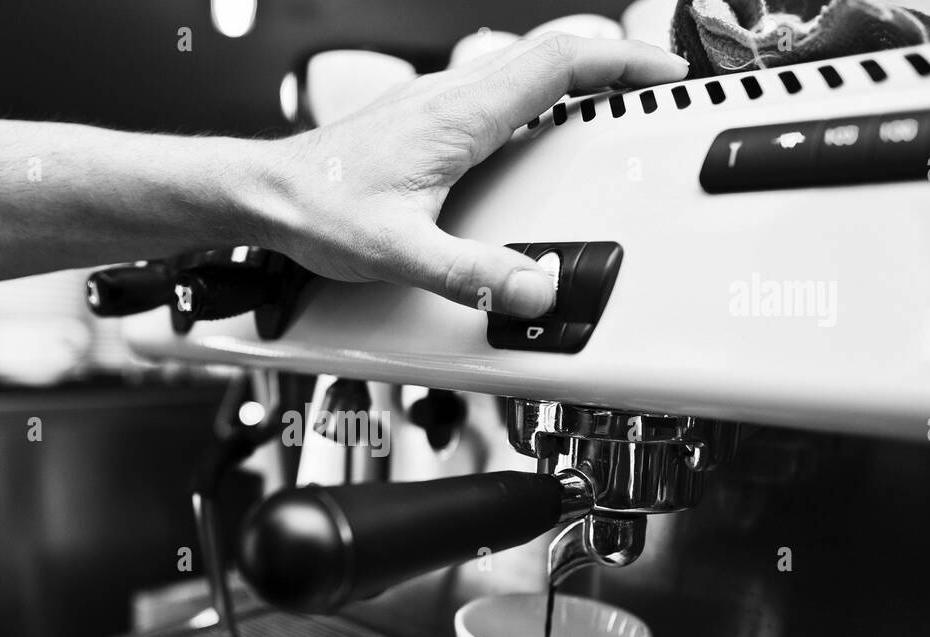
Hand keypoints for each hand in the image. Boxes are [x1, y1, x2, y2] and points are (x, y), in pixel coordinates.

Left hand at [258, 33, 687, 317]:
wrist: (267, 195)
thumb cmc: (319, 210)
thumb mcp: (400, 254)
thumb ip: (471, 277)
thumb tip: (534, 289)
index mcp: (459, 116)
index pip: (558, 62)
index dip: (621, 64)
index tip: (663, 75)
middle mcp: (451, 95)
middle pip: (550, 54)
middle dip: (612, 66)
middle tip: (652, 89)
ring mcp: (437, 99)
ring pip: (523, 66)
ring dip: (575, 77)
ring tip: (609, 106)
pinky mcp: (424, 115)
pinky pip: (497, 88)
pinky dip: (537, 95)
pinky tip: (537, 128)